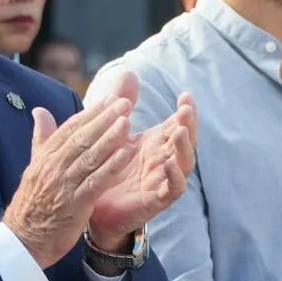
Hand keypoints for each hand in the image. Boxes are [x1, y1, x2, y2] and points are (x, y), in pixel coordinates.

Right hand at [2, 93, 135, 267]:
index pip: (70, 128)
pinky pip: (96, 181)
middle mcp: (53, 167)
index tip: (110, 99)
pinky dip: (111, 166)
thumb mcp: (34, 167)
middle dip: (104, 118)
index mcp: (45, 157)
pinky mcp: (74, 204)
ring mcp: (63, 186)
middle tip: (124, 103)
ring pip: (90, 156)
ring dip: (110, 138)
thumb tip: (39, 110)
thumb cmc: (32, 203)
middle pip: (82, 138)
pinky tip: (126, 153)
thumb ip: (41, 138)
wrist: (23, 241)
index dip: (91, 113)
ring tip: (128, 122)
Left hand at [87, 70, 196, 247]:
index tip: (186, 95)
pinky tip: (169, 164)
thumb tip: (127, 73)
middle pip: (186, 140)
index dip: (186, 111)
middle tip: (186, 109)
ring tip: (180, 131)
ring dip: (185, 147)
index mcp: (155, 144)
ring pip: (185, 163)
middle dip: (189, 124)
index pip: (177, 124)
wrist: (92, 207)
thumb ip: (119, 109)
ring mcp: (162, 180)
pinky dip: (175, 176)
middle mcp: (163, 160)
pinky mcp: (156, 200)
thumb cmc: (106, 170)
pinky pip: (174, 188)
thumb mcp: (112, 135)